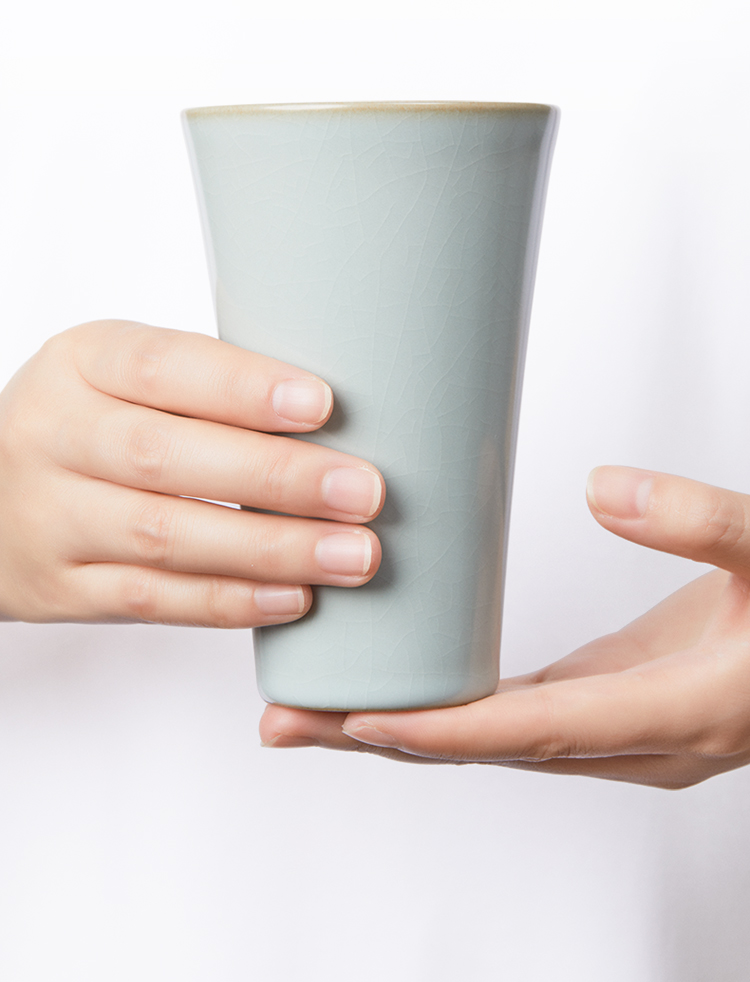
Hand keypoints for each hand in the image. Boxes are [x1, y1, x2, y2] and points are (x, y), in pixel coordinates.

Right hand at [0, 320, 382, 624]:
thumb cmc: (86, 424)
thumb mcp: (118, 378)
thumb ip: (202, 387)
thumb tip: (334, 414)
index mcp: (81, 363)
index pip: (161, 366)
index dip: (243, 387)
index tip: (322, 405)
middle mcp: (55, 435)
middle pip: (167, 457)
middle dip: (277, 478)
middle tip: (363, 492)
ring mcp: (52, 517)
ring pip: (165, 536)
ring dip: (270, 548)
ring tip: (351, 555)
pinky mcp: (62, 587)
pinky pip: (151, 600)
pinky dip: (229, 601)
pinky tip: (294, 597)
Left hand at [260, 467, 749, 787]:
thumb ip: (699, 521)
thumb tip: (604, 489)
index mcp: (675, 710)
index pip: (535, 730)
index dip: (443, 728)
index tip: (357, 718)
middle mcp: (637, 740)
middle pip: (490, 750)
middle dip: (386, 737)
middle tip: (288, 722)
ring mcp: (620, 731)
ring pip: (496, 743)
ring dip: (407, 729)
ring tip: (319, 709)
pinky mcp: (612, 706)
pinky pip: (517, 722)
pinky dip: (453, 713)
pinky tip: (405, 691)